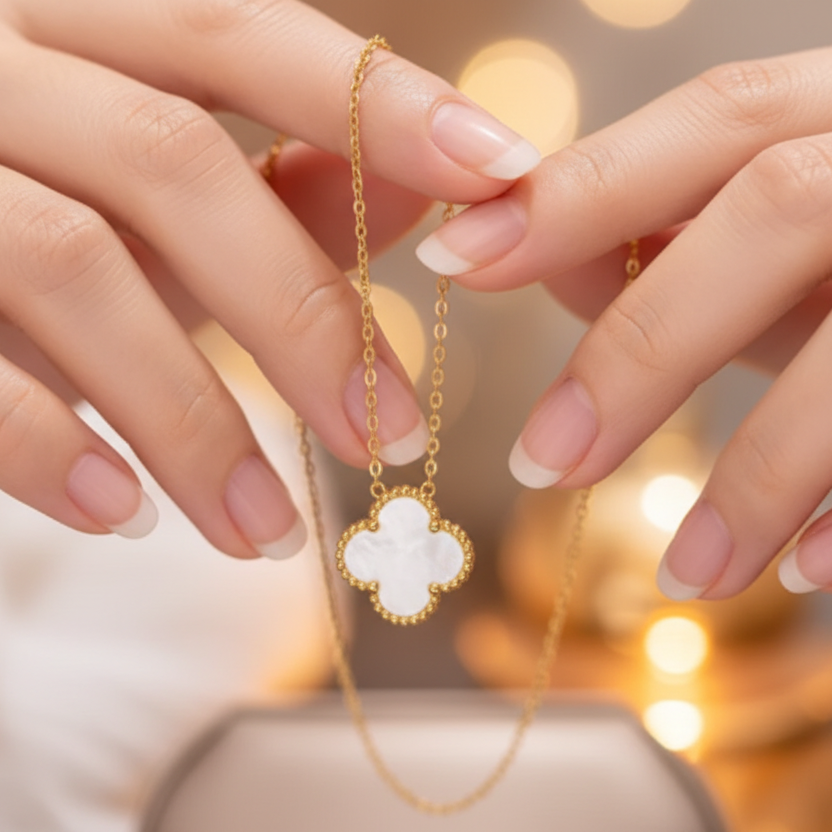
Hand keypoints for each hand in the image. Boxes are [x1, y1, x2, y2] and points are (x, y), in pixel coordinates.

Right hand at [0, 0, 540, 557]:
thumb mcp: (148, 196)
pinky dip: (55, 446)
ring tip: (267, 533)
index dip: (377, 102)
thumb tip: (421, 190)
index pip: (239, 33)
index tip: (505, 170)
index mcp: (75, 28)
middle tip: (387, 439)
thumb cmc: (27, 213)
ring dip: (195, 421)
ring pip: (76, 269)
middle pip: (172, 167)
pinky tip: (127, 515)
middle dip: (301, 315)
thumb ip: (272, 181)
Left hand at [415, 47, 831, 599]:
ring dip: (762, 469)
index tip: (454, 256)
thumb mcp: (782, 238)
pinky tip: (809, 573)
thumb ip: (676, 235)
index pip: (707, 125)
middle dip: (643, 345)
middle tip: (543, 462)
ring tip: (685, 574)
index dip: (576, 186)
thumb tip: (536, 250)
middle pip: (772, 212)